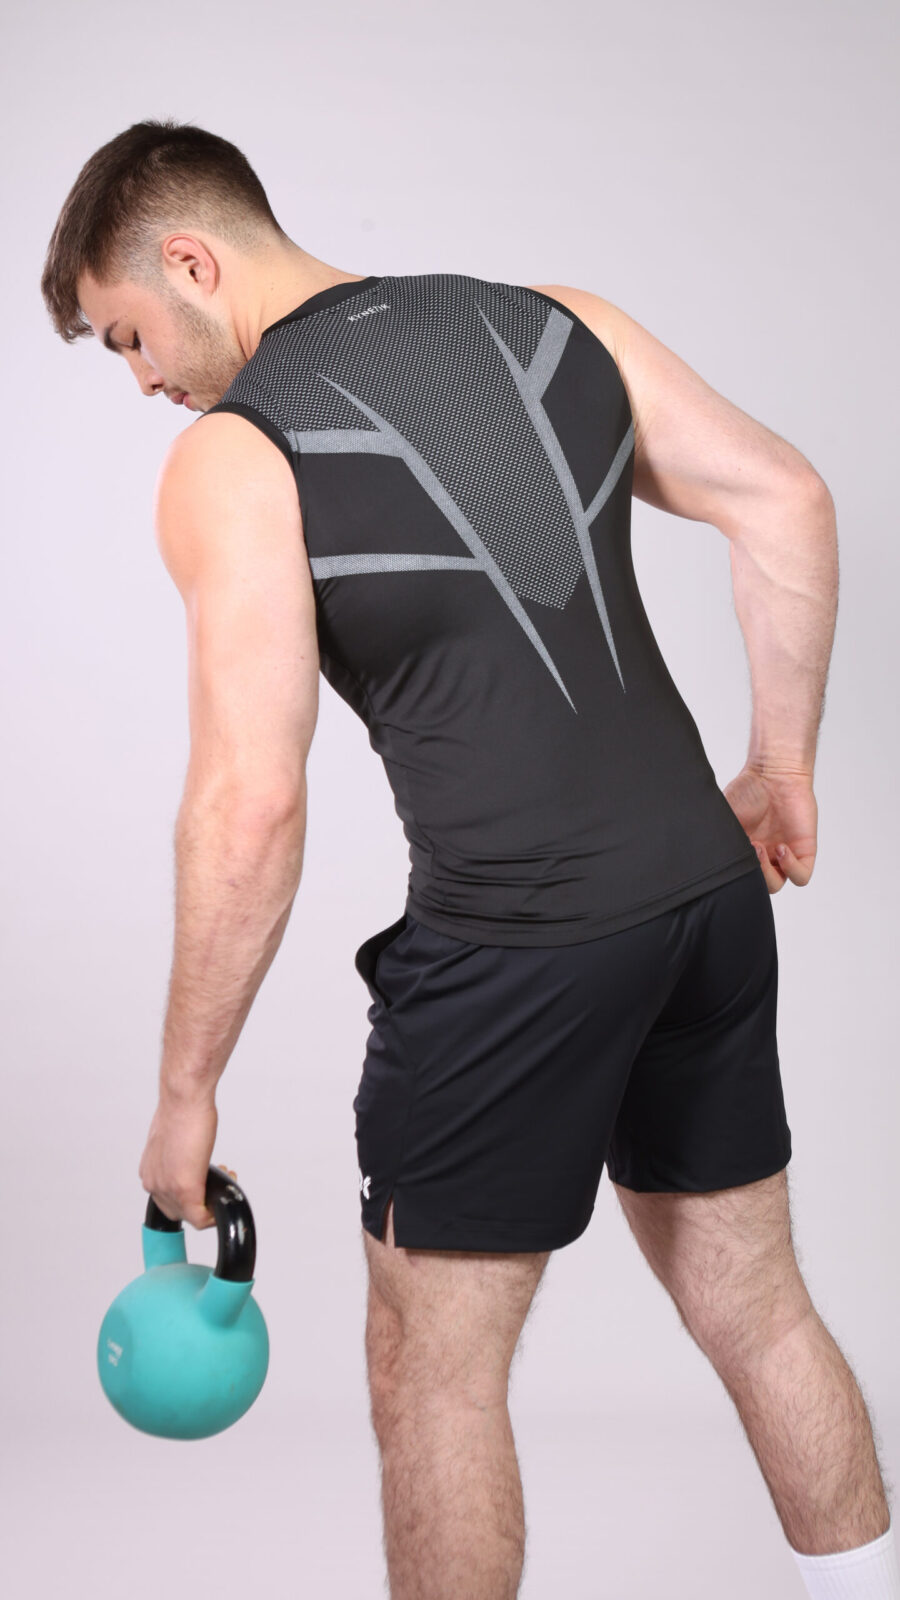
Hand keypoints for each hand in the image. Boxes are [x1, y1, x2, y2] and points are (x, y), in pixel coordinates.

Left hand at [138, 1092, 236, 1228]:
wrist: (184, 1099)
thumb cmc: (182, 1110)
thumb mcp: (172, 1140)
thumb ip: (176, 1157)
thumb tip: (188, 1160)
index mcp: (150, 1171)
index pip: (167, 1199)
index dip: (191, 1194)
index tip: (206, 1180)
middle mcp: (154, 1183)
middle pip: (178, 1212)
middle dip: (203, 1202)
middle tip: (219, 1179)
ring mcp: (168, 1188)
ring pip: (190, 1217)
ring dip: (212, 1204)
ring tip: (225, 1177)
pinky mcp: (185, 1190)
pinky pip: (200, 1219)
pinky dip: (215, 1214)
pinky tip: (226, 1194)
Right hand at [723, 764, 817, 893]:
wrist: (772, 771)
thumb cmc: (747, 789)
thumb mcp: (724, 816)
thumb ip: (719, 839)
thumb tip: (707, 858)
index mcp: (744, 852)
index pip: (741, 879)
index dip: (736, 875)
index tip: (730, 856)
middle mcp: (763, 856)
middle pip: (758, 885)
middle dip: (751, 873)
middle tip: (747, 849)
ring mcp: (783, 855)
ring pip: (778, 883)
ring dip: (768, 873)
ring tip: (760, 847)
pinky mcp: (804, 850)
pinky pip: (801, 875)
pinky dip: (791, 868)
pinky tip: (781, 848)